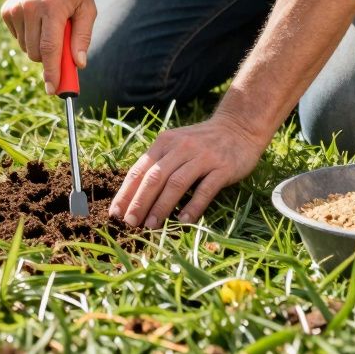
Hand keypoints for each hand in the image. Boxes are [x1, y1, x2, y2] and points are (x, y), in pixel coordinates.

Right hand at [0, 0, 95, 93]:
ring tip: (51, 25)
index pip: (50, 48)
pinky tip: (38, 19)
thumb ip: (83, 36)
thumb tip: (79, 63)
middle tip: (62, 48)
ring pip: (26, 48)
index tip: (54, 89)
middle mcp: (30, 8)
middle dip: (49, 59)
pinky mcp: (7, 11)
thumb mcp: (87, 7)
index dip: (52, 72)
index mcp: (52, 7)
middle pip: (37, 53)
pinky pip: (19, 38)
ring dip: (39, 47)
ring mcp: (15, 9)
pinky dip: (29, 36)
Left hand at [110, 116, 266, 227]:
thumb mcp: (176, 144)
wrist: (239, 127)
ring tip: (152, 226)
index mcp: (165, 142)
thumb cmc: (202, 142)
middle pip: (154, 177)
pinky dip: (193, 206)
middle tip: (130, 223)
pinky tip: (183, 221)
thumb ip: (158, 163)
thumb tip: (134, 195)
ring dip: (161, 206)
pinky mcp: (222, 168)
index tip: (115, 213)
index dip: (126, 192)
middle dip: (139, 202)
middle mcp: (181, 148)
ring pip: (176, 183)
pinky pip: (205, 189)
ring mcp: (202, 157)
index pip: (139, 170)